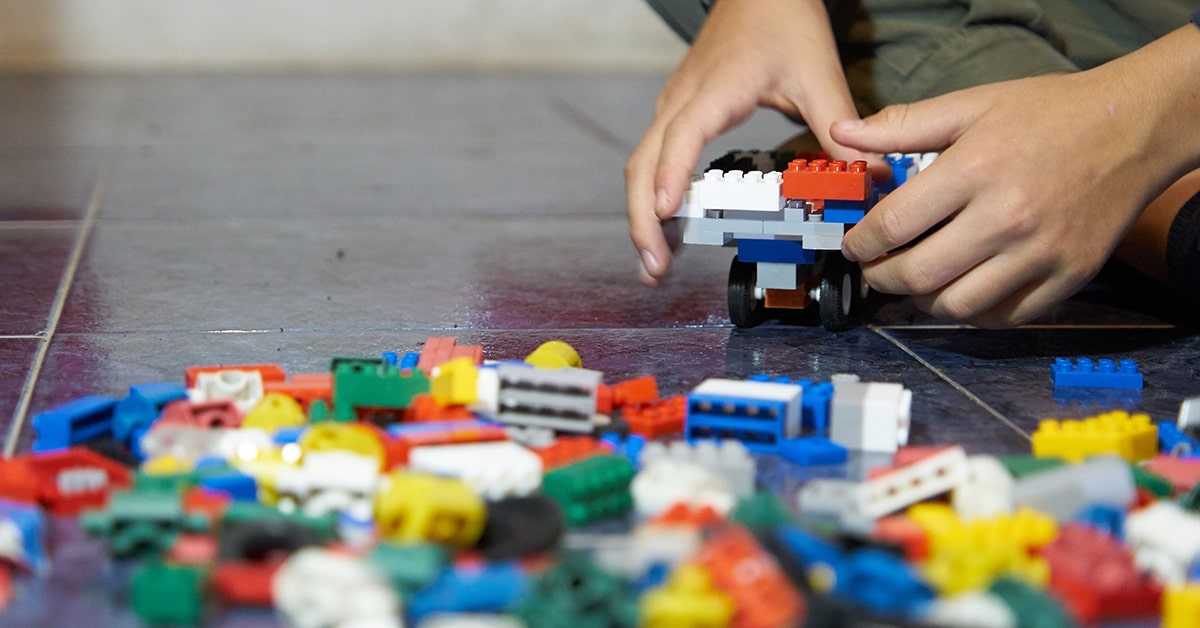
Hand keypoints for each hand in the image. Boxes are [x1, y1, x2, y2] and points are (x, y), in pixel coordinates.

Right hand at [626, 0, 868, 284]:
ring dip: (642, 216)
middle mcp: (682, 101)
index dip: (670, 176)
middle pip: (643, 165)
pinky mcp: (675, 116)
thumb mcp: (819, 73)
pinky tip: (665, 229)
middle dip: (643, 219)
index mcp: (716, 90)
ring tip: (655, 263)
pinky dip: (651, 198)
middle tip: (655, 267)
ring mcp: (672, 109)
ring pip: (640, 167)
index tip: (665, 213)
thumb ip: (841, 128)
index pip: (682, 137)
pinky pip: (650, 162)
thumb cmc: (783, 20)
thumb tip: (869, 179)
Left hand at [830, 54, 1193, 326]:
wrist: (1133, 128)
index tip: (854, 247)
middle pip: (919, 275)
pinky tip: (961, 292)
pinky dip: (975, 314)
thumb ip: (904, 125)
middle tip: (875, 271)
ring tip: (914, 284)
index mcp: (975, 171)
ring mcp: (1040, 253)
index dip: (861, 244)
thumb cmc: (1050, 113)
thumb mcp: (972, 104)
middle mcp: (1006, 218)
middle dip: (882, 279)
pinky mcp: (1068, 276)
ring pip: (958, 306)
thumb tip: (844, 135)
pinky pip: (1006, 317)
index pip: (894, 226)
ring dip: (923, 302)